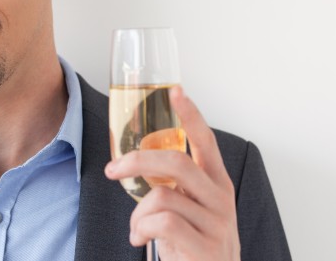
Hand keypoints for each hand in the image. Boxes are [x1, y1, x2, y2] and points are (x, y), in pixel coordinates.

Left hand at [105, 86, 240, 260]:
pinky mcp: (205, 247)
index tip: (175, 91)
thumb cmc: (197, 242)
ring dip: (137, 214)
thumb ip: (177, 187)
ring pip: (161, 197)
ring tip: (137, 229)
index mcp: (217, 183)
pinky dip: (141, 230)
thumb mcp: (194, 210)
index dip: (191, 115)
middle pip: (176, 162)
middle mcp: (221, 198)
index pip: (206, 141)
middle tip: (113, 170)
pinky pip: (162, 223)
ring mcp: (217, 223)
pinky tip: (141, 240)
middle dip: (137, 161)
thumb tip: (137, 165)